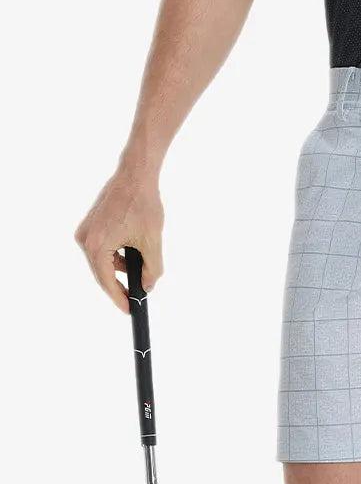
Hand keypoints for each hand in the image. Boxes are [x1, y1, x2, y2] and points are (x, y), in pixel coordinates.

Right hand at [73, 164, 164, 313]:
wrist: (136, 173)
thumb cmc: (143, 203)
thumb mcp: (152, 240)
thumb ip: (152, 268)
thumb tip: (148, 286)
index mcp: (96, 245)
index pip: (106, 281)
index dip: (119, 298)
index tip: (130, 310)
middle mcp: (85, 239)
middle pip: (102, 271)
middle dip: (121, 282)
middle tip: (137, 295)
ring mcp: (86, 230)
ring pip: (103, 259)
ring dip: (121, 265)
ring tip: (141, 266)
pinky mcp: (91, 223)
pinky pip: (103, 246)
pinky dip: (117, 251)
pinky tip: (132, 249)